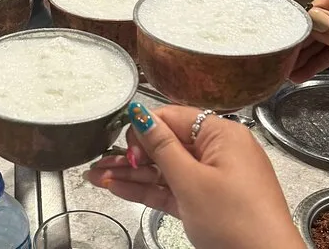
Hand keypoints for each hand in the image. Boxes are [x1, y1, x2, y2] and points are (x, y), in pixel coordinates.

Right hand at [84, 104, 304, 248]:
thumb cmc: (233, 219)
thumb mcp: (191, 181)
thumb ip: (161, 147)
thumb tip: (138, 110)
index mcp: (220, 135)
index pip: (172, 118)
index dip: (145, 131)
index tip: (128, 152)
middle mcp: (216, 151)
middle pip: (165, 145)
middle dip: (130, 155)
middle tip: (98, 164)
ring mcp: (211, 178)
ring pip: (164, 170)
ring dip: (132, 175)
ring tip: (95, 177)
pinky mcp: (205, 202)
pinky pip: (172, 189)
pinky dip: (148, 190)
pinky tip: (117, 189)